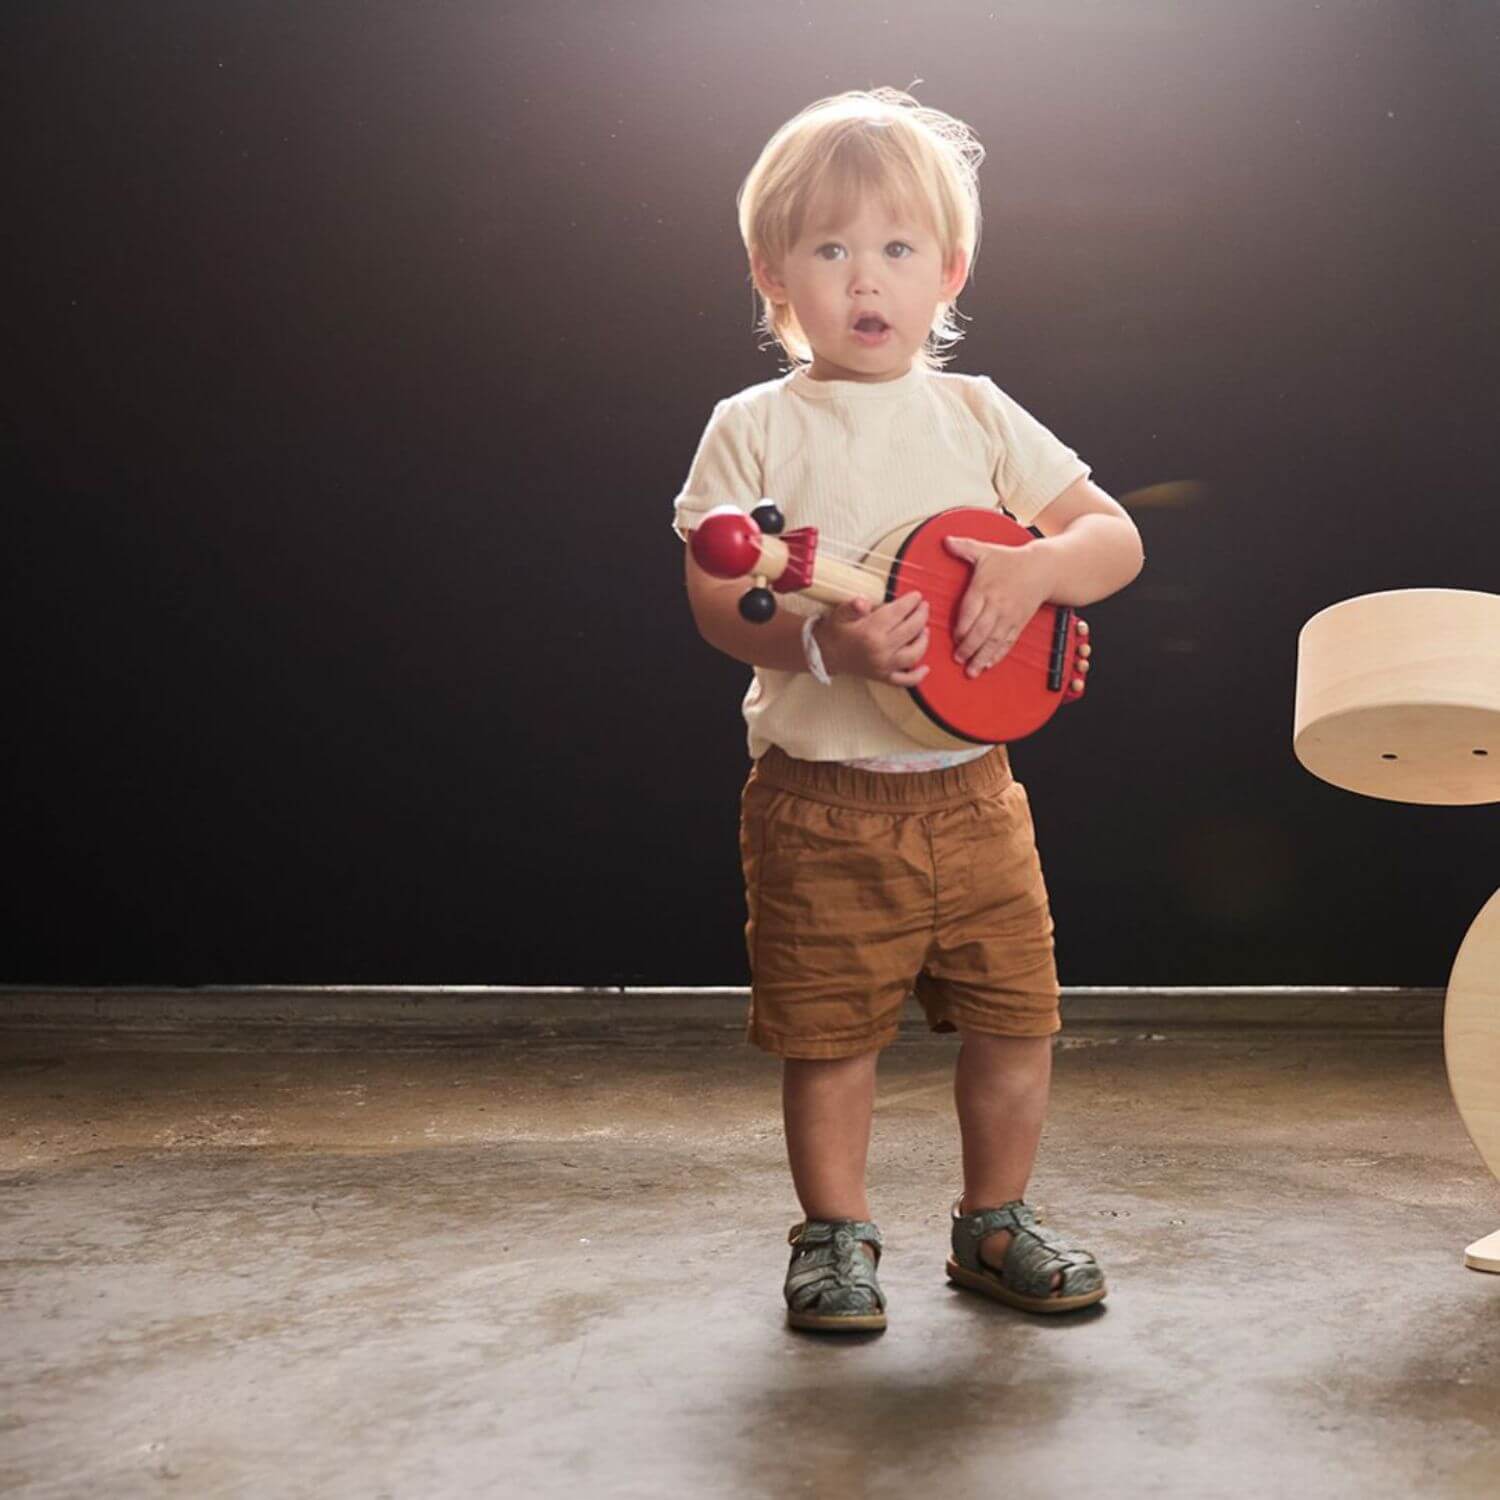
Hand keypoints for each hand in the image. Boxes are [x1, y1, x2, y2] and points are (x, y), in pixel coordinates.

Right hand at [813, 593, 930, 685]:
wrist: (825, 654)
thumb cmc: (835, 631)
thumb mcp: (841, 613)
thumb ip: (853, 606)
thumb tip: (862, 602)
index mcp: (870, 632)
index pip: (898, 613)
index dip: (910, 602)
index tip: (917, 596)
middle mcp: (880, 650)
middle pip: (910, 630)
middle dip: (921, 616)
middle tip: (924, 607)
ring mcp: (883, 666)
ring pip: (913, 654)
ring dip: (923, 641)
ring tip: (924, 629)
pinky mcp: (883, 677)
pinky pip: (905, 680)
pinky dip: (917, 676)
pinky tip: (926, 668)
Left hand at [943, 535, 1056, 677]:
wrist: (1044, 568)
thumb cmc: (1012, 560)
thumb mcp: (986, 551)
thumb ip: (964, 547)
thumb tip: (945, 540)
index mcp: (985, 588)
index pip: (970, 612)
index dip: (962, 628)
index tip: (954, 638)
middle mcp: (997, 605)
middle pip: (981, 631)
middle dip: (969, 648)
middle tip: (958, 659)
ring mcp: (1009, 616)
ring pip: (994, 641)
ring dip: (982, 657)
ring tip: (971, 670)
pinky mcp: (1019, 623)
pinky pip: (1007, 642)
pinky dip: (997, 655)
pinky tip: (988, 665)